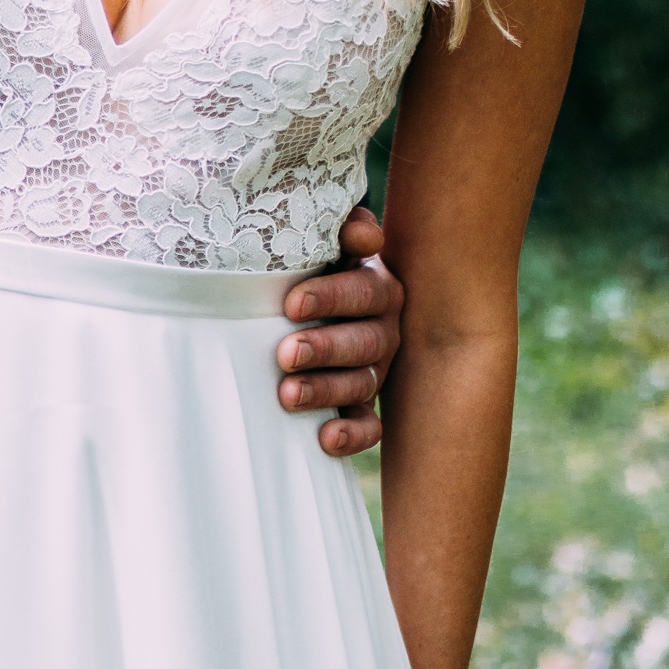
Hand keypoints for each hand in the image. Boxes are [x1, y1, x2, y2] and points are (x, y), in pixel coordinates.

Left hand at [276, 206, 402, 456]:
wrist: (301, 306)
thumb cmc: (309, 266)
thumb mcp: (323, 243)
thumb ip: (344, 229)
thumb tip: (365, 237)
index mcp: (376, 287)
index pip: (364, 291)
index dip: (332, 297)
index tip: (291, 305)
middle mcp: (382, 330)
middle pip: (365, 341)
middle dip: (325, 348)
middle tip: (285, 353)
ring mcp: (374, 370)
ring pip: (364, 383)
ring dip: (327, 390)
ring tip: (288, 395)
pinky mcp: (361, 405)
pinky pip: (369, 425)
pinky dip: (352, 434)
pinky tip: (325, 438)